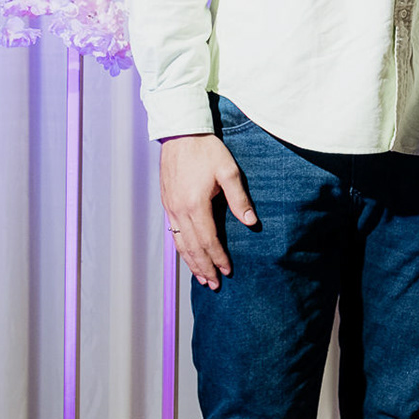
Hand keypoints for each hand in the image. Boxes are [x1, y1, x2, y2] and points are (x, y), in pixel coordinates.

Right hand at [160, 134, 256, 290]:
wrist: (180, 134)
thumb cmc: (206, 150)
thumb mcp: (229, 171)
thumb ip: (239, 199)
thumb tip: (251, 222)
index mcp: (195, 205)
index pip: (208, 240)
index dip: (218, 257)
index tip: (228, 271)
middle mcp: (179, 210)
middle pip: (192, 247)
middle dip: (204, 267)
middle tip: (215, 284)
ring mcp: (170, 208)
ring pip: (180, 243)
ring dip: (191, 262)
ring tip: (202, 277)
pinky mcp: (167, 203)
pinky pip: (173, 233)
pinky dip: (181, 248)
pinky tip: (188, 255)